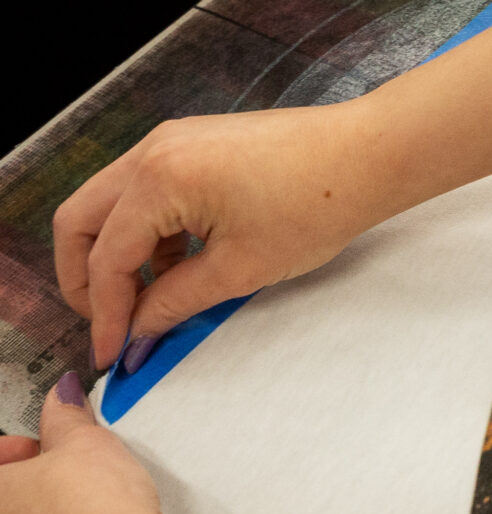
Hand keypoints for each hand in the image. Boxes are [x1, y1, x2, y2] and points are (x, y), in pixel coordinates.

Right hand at [53, 103, 389, 371]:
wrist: (367, 158)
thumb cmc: (316, 207)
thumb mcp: (241, 269)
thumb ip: (177, 300)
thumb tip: (139, 328)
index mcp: (158, 179)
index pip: (106, 256)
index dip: (103, 312)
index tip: (111, 352)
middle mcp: (153, 151)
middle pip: (82, 219)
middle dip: (86, 278)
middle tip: (108, 323)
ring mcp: (173, 142)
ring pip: (113, 204)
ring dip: (120, 255)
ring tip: (151, 302)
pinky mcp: (196, 145)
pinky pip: (149, 192)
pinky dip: (151, 233)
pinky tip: (178, 268)